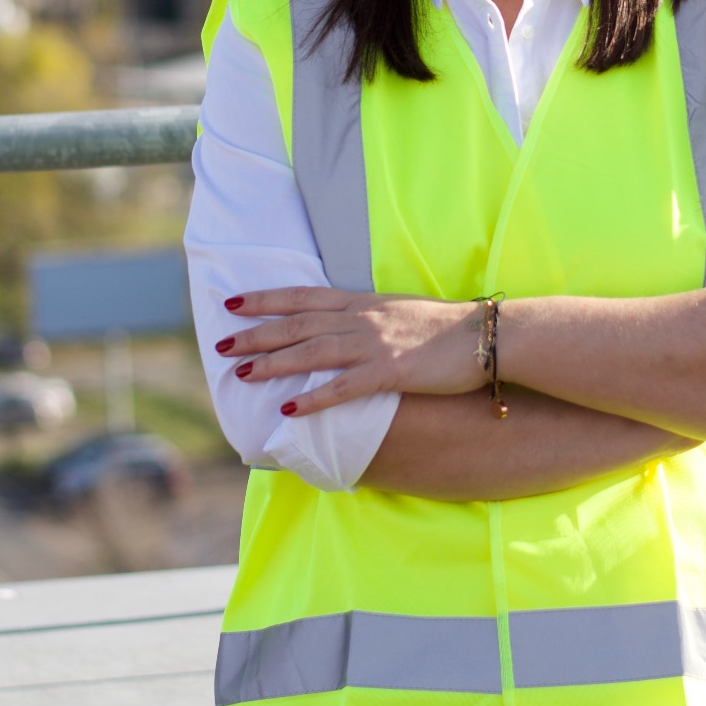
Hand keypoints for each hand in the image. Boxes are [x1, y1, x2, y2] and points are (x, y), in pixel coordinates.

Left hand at [214, 288, 485, 416]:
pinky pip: (344, 386)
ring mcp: (374, 344)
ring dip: (274, 362)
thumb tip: (340, 328)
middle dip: (256, 332)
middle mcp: (361, 319)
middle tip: (219, 341)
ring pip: (312, 351)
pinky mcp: (391, 371)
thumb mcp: (397, 312)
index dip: (266, 299)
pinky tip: (290, 408)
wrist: (485, 336)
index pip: (303, 296)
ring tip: (241, 372)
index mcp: (362, 303)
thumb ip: (366, 319)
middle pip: (298, 323)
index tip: (233, 302)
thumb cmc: (444, 329)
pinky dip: (314, 397)